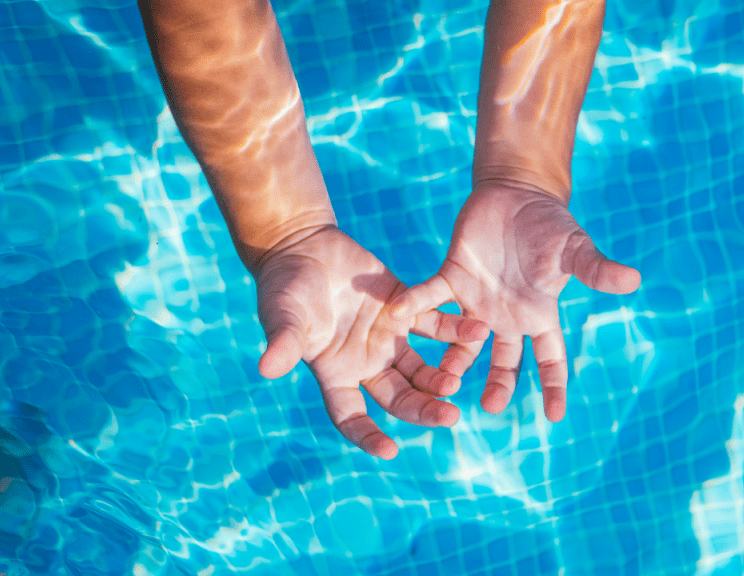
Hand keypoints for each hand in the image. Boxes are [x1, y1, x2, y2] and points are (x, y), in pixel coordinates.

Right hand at [255, 225, 489, 458]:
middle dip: (424, 409)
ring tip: (459, 381)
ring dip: (442, 376)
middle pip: (400, 397)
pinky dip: (455, 329)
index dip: (368, 435)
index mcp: (336, 373)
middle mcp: (368, 363)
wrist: (303, 247)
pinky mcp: (407, 308)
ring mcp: (390, 337)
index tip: (389, 451)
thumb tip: (267, 369)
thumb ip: (284, 341)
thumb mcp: (283, 315)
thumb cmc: (284, 287)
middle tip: (450, 417)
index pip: (351, 416)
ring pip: (423, 368)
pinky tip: (477, 331)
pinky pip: (436, 324)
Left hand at [389, 184, 640, 421]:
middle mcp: (506, 316)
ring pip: (461, 341)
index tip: (555, 416)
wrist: (516, 194)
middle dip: (499, 385)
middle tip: (490, 407)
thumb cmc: (550, 223)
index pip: (551, 358)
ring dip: (453, 360)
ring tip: (443, 379)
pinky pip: (429, 295)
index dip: (554, 386)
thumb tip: (634, 279)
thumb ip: (597, 269)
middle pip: (504, 361)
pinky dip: (413, 304)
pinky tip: (396, 315)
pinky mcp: (451, 276)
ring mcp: (476, 301)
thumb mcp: (575, 247)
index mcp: (539, 314)